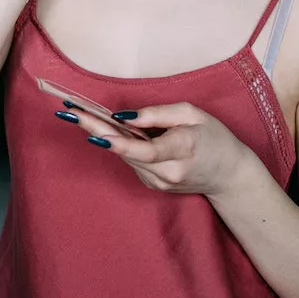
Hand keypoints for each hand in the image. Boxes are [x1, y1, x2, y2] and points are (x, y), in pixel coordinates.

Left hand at [66, 102, 254, 198]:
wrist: (229, 175)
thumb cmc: (213, 138)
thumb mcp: (192, 114)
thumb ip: (159, 114)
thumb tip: (125, 116)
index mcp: (183, 149)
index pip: (147, 150)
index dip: (120, 142)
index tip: (96, 134)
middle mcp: (168, 172)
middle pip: (127, 152)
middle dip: (96, 130)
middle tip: (69, 113)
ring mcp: (159, 182)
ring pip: (125, 156)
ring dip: (101, 135)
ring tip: (78, 114)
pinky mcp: (153, 185)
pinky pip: (132, 160)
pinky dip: (119, 144)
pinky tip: (106, 129)